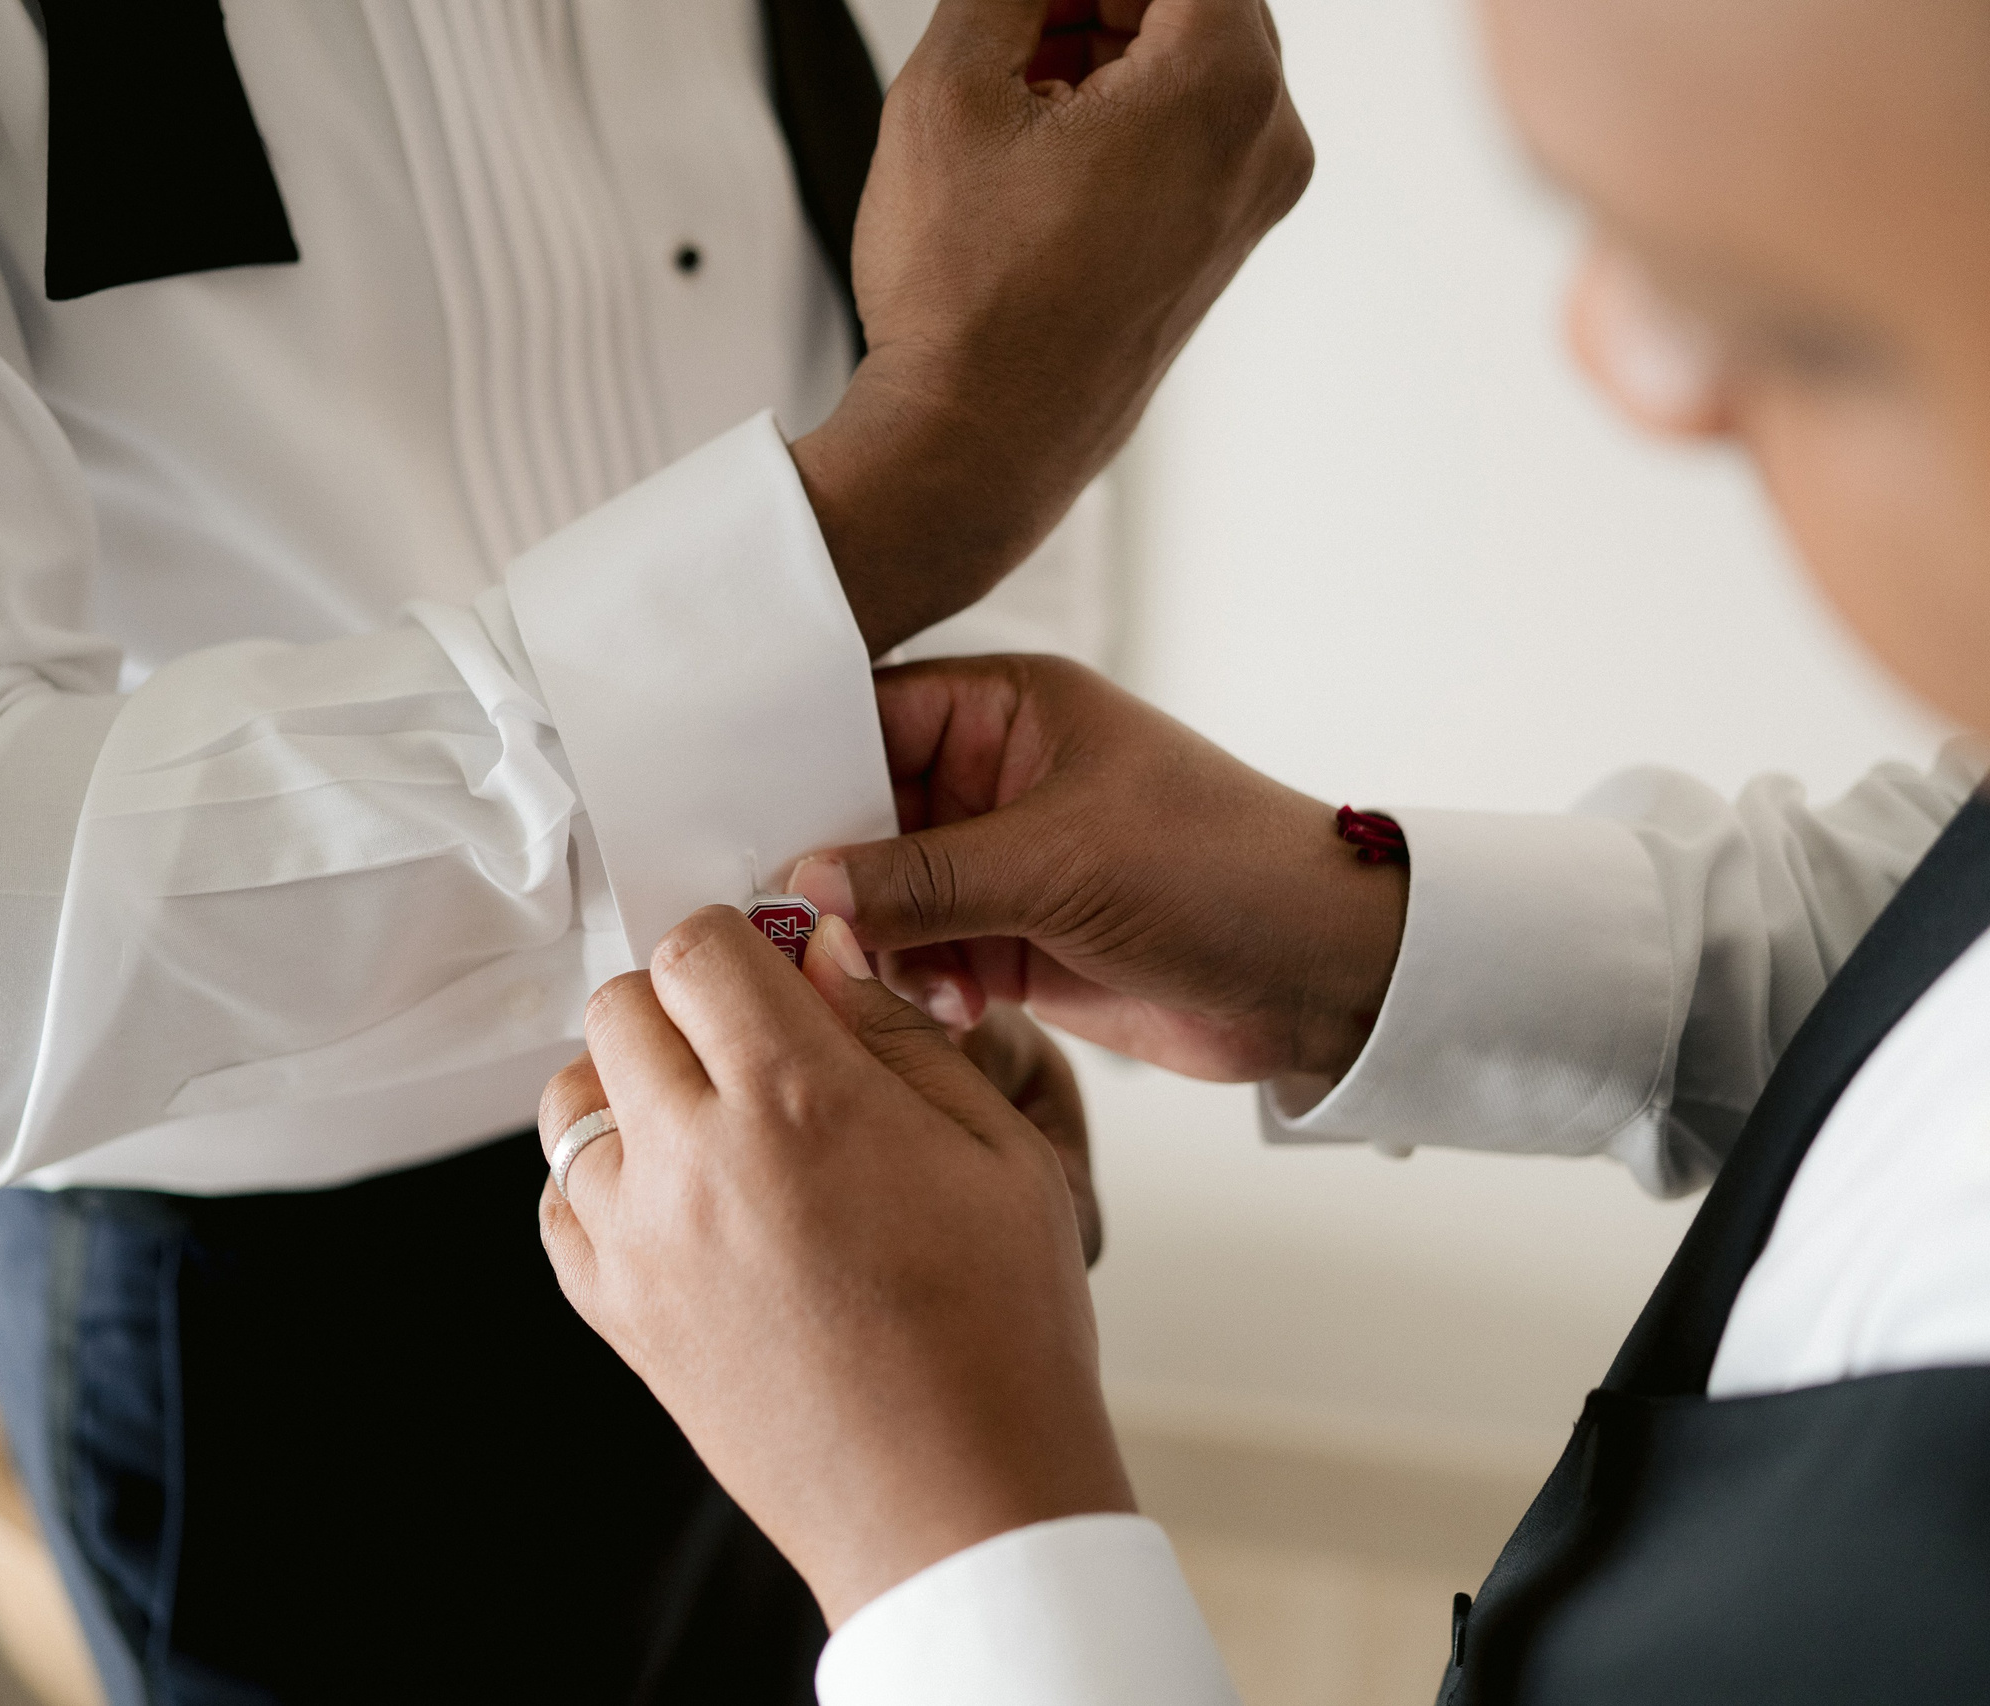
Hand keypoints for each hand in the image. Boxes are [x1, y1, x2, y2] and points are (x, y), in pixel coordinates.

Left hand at [537, 909, 1132, 1627]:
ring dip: (632, 1087)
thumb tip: (824, 955)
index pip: (699, 945)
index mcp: (799, 1098)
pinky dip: (599, 1183)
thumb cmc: (1002, 1338)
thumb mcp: (1001, 1151)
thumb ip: (899, 1034)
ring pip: (572, 1101)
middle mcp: (696, 1159)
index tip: (778, 971)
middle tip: (753, 1043)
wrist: (959, 1508)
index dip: (741, 940)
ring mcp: (642, 1244)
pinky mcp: (621, 1318)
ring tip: (713, 1124)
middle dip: (684, 1003)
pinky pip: (557, 1208)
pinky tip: (676, 1200)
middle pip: (621, 1007)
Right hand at [790, 654, 1409, 1093]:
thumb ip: (925, 876)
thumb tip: (803, 887)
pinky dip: (914, 983)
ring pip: (881, 896)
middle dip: (821, 870)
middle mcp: (990, 777)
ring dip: (870, 940)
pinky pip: (921, 955)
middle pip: (858, 812)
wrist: (1324, 975)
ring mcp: (997, 863)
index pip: (864, 714)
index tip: (726, 812)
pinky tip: (945, 1005)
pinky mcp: (1009, 940)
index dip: (796, 762)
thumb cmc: (1220, 872)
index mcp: (1004, 711)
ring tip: (869, 975)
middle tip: (765, 917)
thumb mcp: (1061, 863)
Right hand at [803, 0, 1313, 652]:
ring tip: (1008, 94)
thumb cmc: (967, 301)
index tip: (1022, 8)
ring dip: (1100, 47)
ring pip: (1188, 61)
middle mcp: (1265, 143)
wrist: (976, 444)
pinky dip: (1121, 112)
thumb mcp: (950, 89)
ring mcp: (1251, 201)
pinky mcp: (1220, 243)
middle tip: (1006, 29)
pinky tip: (1036, 150)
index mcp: (1222, 87)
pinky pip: (1187, 132)